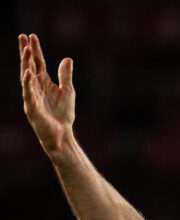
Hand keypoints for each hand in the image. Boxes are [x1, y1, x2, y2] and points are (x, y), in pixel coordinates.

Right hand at [19, 33, 74, 152]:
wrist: (62, 134)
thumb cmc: (63, 114)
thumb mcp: (68, 91)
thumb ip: (65, 75)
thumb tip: (67, 58)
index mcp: (43, 83)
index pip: (38, 62)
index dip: (35, 50)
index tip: (32, 35)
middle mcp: (35, 87)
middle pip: (29, 66)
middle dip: (26, 52)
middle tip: (22, 36)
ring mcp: (32, 96)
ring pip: (27, 77)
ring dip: (26, 63)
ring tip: (27, 50)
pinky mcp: (32, 108)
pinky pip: (29, 93)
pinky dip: (28, 83)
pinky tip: (28, 73)